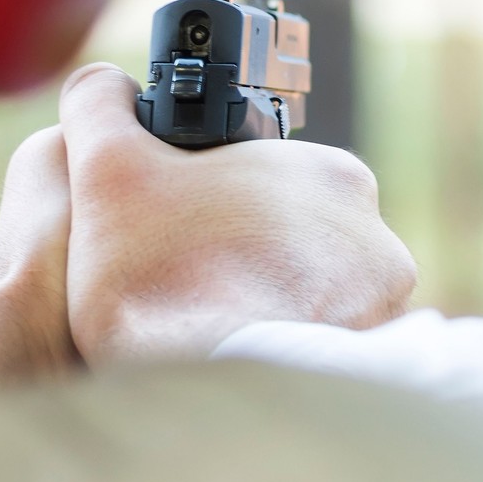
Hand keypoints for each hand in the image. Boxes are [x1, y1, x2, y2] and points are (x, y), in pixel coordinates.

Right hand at [58, 62, 416, 365]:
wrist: (205, 394)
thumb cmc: (161, 283)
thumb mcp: (106, 168)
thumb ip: (100, 106)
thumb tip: (103, 87)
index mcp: (331, 175)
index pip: (267, 178)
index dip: (213, 198)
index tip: (178, 228)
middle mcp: (375, 239)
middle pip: (288, 240)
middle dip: (239, 257)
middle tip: (182, 285)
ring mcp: (381, 309)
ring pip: (306, 299)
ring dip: (264, 309)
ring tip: (206, 332)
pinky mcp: (370, 369)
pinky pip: (320, 354)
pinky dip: (282, 356)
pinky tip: (237, 365)